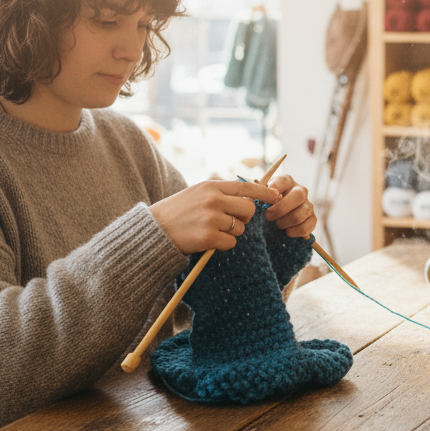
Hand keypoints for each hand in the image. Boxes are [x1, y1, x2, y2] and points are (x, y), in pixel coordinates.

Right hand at [150, 180, 281, 254]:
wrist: (153, 230)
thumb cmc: (177, 212)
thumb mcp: (198, 193)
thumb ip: (221, 193)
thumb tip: (250, 198)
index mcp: (211, 186)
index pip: (246, 187)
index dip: (264, 192)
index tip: (276, 196)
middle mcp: (213, 199)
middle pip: (249, 210)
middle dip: (244, 218)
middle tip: (230, 222)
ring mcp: (211, 218)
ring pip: (240, 228)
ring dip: (231, 233)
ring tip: (210, 230)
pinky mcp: (208, 237)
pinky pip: (231, 243)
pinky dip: (223, 245)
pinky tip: (208, 241)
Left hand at [265, 174, 316, 238]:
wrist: (278, 214)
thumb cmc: (268, 203)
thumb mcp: (263, 195)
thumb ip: (261, 195)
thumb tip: (259, 199)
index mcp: (286, 181)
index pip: (283, 180)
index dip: (275, 187)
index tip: (268, 197)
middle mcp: (300, 190)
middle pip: (298, 196)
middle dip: (280, 209)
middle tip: (268, 216)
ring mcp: (308, 204)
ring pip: (300, 215)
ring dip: (285, 223)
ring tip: (277, 225)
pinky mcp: (312, 218)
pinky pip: (306, 227)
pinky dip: (294, 232)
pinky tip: (287, 231)